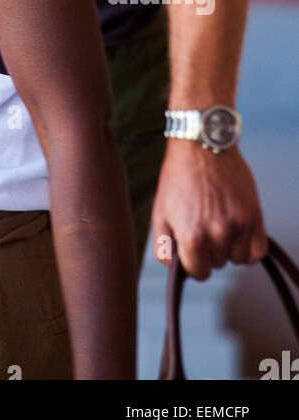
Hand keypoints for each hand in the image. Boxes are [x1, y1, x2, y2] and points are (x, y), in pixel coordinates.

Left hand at [151, 141, 267, 279]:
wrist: (202, 146)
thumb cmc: (179, 176)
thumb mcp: (160, 211)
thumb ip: (163, 246)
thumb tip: (174, 268)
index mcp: (192, 237)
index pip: (198, 273)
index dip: (193, 262)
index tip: (192, 249)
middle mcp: (217, 234)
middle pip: (217, 264)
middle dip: (209, 250)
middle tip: (204, 224)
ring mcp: (239, 226)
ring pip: (238, 259)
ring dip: (229, 247)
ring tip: (219, 223)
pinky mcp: (255, 216)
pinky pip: (258, 252)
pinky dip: (249, 247)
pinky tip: (238, 232)